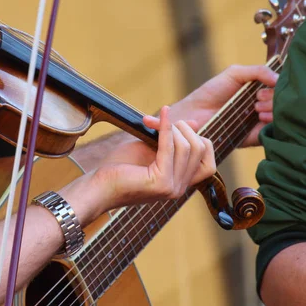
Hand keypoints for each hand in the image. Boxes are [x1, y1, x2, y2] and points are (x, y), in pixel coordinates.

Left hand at [61, 106, 215, 223]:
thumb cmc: (120, 168)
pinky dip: (165, 129)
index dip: (198, 139)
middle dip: (184, 129)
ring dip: (172, 129)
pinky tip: (158, 117)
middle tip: (163, 123)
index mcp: (180, 184)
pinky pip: (169, 148)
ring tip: (154, 123)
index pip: (208, 161)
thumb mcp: (151, 149)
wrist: (98, 186)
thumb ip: (172, 139)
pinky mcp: (161, 182)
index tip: (178, 127)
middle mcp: (180, 189)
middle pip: (199, 149)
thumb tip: (195, 123)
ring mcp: (172, 187)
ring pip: (187, 147)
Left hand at [169, 65, 277, 146]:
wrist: (193, 113)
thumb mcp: (235, 74)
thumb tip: (280, 78)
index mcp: (261, 94)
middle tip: (258, 97)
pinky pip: (272, 133)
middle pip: (285, 104)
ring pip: (282, 118)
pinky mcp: (254, 138)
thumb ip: (258, 71)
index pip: (283, 91)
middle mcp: (264, 109)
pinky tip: (260, 116)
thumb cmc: (212, 92)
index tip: (272, 84)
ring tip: (256, 106)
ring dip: (273, 108)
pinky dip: (271, 122)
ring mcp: (260, 124)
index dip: (282, 87)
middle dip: (275, 98)